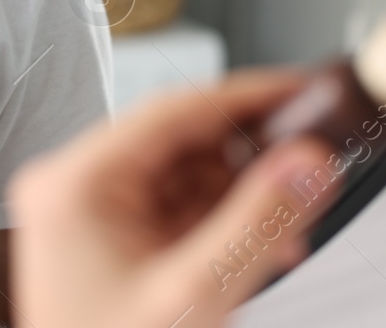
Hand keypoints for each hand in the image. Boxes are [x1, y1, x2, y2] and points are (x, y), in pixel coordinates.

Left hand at [7, 68, 339, 327]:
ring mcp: (87, 217)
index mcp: (73, 184)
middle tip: (313, 165)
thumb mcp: (194, 295)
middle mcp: (72, 189)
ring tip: (291, 225)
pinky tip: (265, 246)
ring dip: (243, 195)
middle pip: (180, 142)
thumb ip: (257, 222)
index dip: (247, 97)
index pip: (173, 112)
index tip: (304, 89)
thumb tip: (307, 160)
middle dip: (250, 158)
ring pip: (184, 177)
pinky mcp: (106, 245)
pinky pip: (174, 213)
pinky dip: (222, 224)